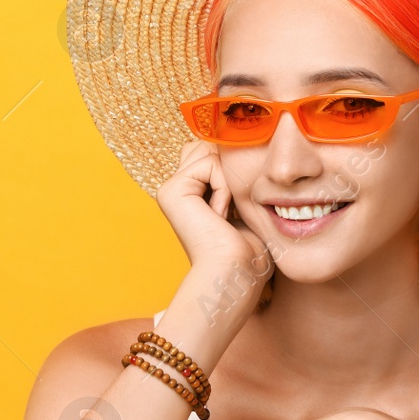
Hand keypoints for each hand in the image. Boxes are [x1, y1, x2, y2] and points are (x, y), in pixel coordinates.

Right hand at [156, 139, 274, 295]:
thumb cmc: (247, 250)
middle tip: (232, 211)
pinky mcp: (172, 190)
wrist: (235, 273)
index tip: (239, 208)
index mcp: (190, 193)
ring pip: (211, 152)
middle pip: (209, 146)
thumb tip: (239, 146)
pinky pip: (210, 164)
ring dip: (229, 181)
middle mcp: (176, 189)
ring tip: (225, 215)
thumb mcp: (245, 205)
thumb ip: (235, 176)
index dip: (233, 169)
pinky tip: (219, 217)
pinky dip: (224, 188)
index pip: (213, 153)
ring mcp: (171, 189)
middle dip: (230, 169)